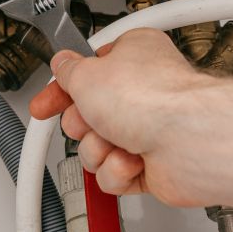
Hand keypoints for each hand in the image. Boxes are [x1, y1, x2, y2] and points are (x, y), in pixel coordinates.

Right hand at [29, 28, 219, 206]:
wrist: (187, 142)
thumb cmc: (152, 99)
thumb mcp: (87, 74)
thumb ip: (68, 72)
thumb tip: (62, 66)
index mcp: (132, 57)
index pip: (86, 72)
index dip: (61, 90)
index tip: (45, 103)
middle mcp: (141, 92)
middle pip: (87, 115)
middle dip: (82, 125)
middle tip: (92, 120)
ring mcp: (147, 130)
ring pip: (97, 148)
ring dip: (99, 150)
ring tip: (117, 143)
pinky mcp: (152, 165)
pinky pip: (114, 174)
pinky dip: (118, 171)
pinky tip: (132, 162)